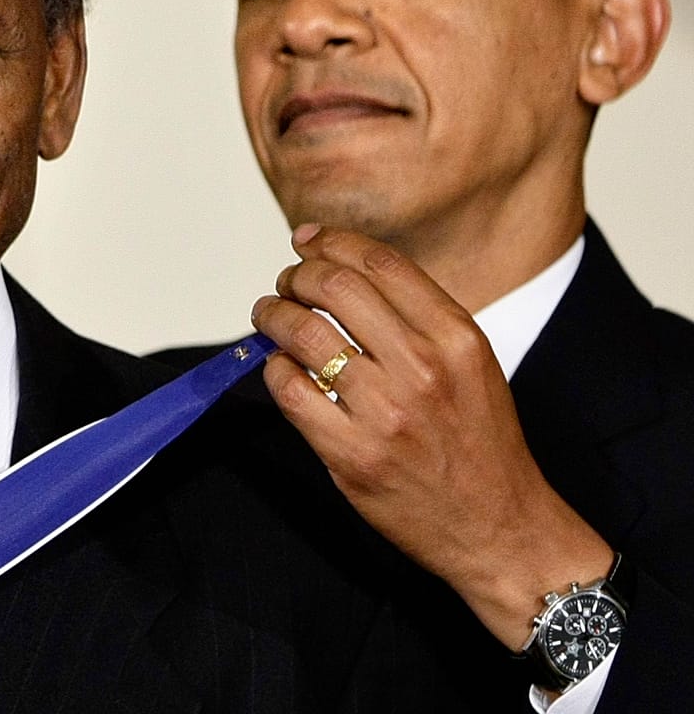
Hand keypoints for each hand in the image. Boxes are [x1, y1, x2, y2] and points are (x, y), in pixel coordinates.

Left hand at [249, 224, 611, 649]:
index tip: (308, 241)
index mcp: (457, 337)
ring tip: (268, 315)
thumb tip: (346, 271)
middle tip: (287, 284)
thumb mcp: (472, 364)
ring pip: (303, 334)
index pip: (380, 263)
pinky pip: (289, 391)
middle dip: (297, 275)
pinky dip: (274, 369)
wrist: (499, 528)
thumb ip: (418, 319)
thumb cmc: (480, 444)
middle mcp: (422, 367)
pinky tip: (280, 368)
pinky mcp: (352, 454)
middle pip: (334, 287)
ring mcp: (385, 412)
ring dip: (273, 315)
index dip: (332, 242)